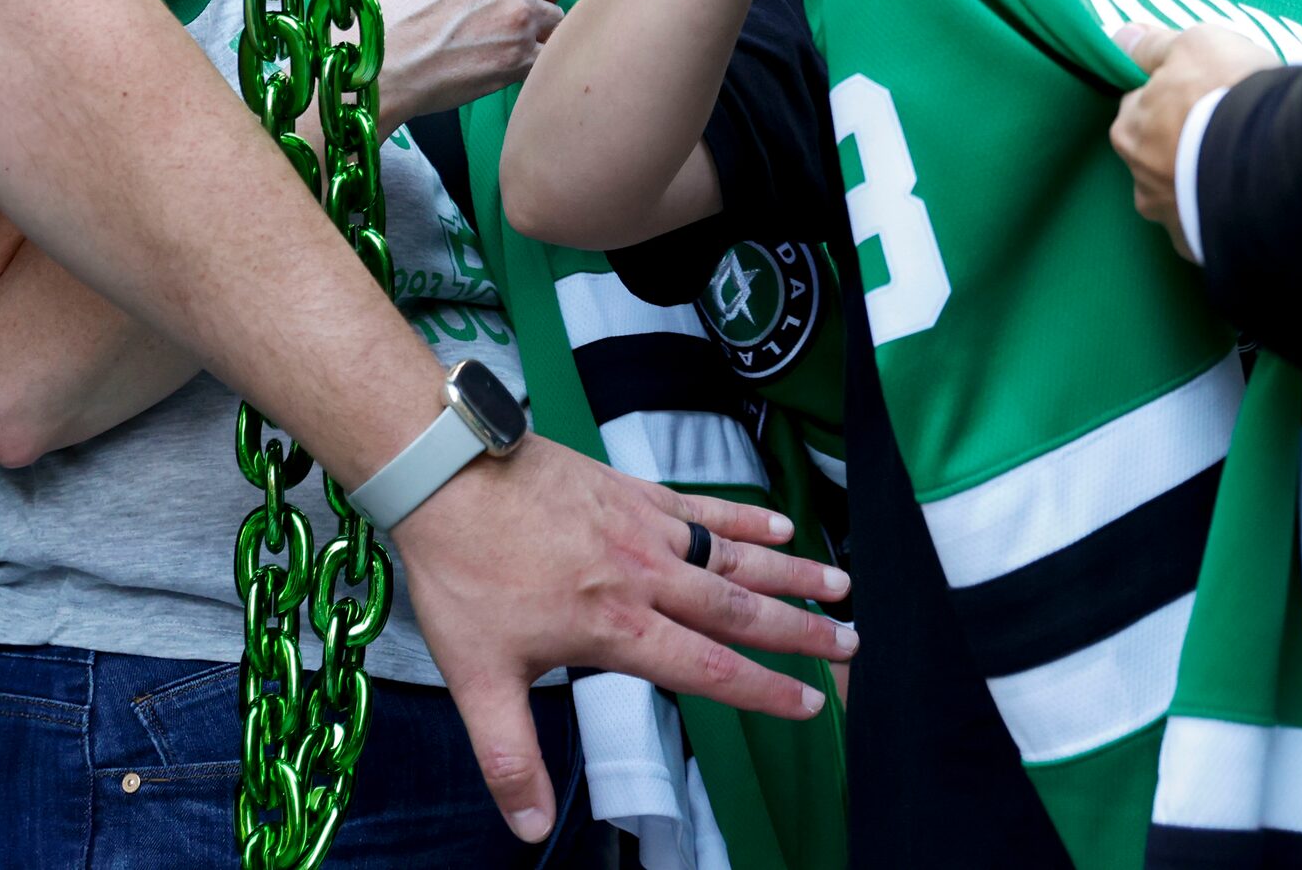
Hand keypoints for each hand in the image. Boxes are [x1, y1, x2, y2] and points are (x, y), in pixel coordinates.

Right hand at [373, 0, 567, 121]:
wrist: (379, 63)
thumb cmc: (395, 14)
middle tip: (521, 9)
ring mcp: (520, 15)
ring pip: (555, 18)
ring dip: (537, 29)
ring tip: (501, 40)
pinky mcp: (522, 56)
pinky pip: (547, 54)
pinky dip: (531, 60)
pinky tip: (504, 62)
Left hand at [394, 438, 853, 841]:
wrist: (448, 473)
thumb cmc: (462, 573)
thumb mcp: (476, 678)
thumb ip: (511, 757)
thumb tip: (530, 828)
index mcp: (617, 626)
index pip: (709, 668)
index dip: (764, 691)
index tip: (810, 705)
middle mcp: (645, 577)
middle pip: (741, 610)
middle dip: (802, 632)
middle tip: (854, 644)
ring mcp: (644, 528)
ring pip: (734, 557)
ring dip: (791, 573)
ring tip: (842, 585)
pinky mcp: (633, 491)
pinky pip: (703, 508)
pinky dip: (745, 519)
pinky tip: (779, 527)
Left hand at [1109, 21, 1274, 259]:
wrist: (1280, 157)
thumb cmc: (1229, 94)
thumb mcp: (1194, 44)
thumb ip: (1153, 46)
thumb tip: (1121, 37)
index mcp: (1129, 133)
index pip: (1141, 107)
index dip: (1172, 95)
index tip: (1204, 90)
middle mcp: (1142, 183)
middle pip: (1159, 154)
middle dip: (1184, 142)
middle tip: (1228, 123)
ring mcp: (1175, 221)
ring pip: (1184, 195)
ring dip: (1204, 181)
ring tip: (1246, 161)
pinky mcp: (1209, 248)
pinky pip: (1212, 227)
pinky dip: (1226, 213)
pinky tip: (1252, 195)